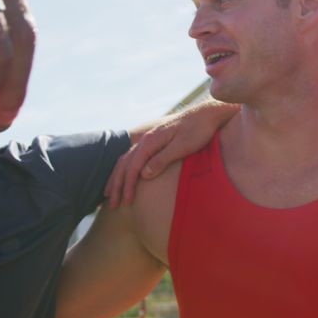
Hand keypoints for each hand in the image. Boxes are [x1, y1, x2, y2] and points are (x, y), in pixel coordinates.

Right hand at [104, 101, 239, 207]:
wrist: (207, 114)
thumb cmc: (198, 131)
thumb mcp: (182, 146)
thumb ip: (162, 159)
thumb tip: (143, 174)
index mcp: (151, 141)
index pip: (133, 167)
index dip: (128, 185)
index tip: (127, 202)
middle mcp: (147, 139)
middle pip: (125, 164)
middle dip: (117, 184)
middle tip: (112, 204)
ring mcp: (150, 139)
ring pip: (126, 160)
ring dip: (118, 178)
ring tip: (110, 193)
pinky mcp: (156, 141)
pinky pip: (134, 157)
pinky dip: (126, 169)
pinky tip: (125, 177)